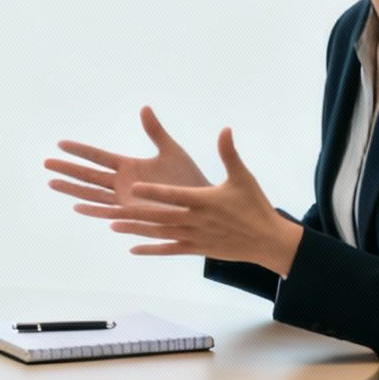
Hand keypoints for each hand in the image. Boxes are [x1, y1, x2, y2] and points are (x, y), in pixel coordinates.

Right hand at [46, 106, 210, 213]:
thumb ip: (155, 131)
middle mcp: (122, 183)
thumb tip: (144, 108)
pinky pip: (109, 212)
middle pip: (88, 175)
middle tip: (46, 163)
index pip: (98, 156)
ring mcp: (125, 200)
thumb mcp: (171, 150)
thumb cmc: (188, 178)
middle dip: (67, 169)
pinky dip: (94, 210)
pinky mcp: (133, 215)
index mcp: (129, 166)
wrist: (202, 203)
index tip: (61, 143)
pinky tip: (77, 206)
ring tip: (52, 182)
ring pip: (92, 194)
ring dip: (72, 189)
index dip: (80, 150)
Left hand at [72, 127, 303, 272]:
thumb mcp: (243, 177)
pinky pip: (169, 250)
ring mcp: (194, 237)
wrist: (267, 240)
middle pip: (160, 216)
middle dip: (134, 211)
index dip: (154, 191)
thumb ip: (229, 153)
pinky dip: (151, 249)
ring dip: (136, 229)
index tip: (134, 187)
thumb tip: (225, 129)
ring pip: (160, 233)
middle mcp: (196, 220)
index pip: (174, 195)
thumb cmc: (255, 205)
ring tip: (112, 224)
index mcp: (204, 201)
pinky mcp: (197, 249)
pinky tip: (132, 248)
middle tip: (111, 206)